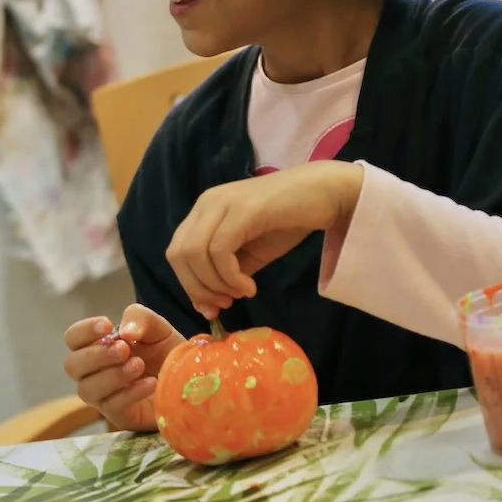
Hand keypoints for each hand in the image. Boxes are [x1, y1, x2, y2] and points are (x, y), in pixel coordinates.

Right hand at [63, 303, 183, 431]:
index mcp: (99, 345)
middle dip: (96, 355)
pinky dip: (131, 392)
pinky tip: (151, 383)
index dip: (84, 331)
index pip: (73, 338)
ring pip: (87, 389)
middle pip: (72, 365)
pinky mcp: (119, 416)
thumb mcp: (157, 327)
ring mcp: (104, 396)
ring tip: (139, 365)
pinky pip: (113, 407)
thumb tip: (124, 331)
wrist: (190, 379)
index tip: (107, 325)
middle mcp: (95, 371)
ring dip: (113, 375)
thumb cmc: (166, 351)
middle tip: (125, 349)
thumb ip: (140, 318)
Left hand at [166, 160, 362, 319]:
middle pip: (179, 254)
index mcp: (205, 211)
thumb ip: (227, 273)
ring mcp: (224, 203)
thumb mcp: (250, 253)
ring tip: (243, 292)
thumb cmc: (289, 220)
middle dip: (198, 288)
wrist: (324, 194)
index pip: (177, 252)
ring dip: (216, 285)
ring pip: (195, 254)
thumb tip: (206, 305)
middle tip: (226, 304)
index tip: (213, 307)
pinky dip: (231, 277)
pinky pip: (220, 251)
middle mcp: (207, 203)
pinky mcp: (244, 209)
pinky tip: (250, 286)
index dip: (189, 285)